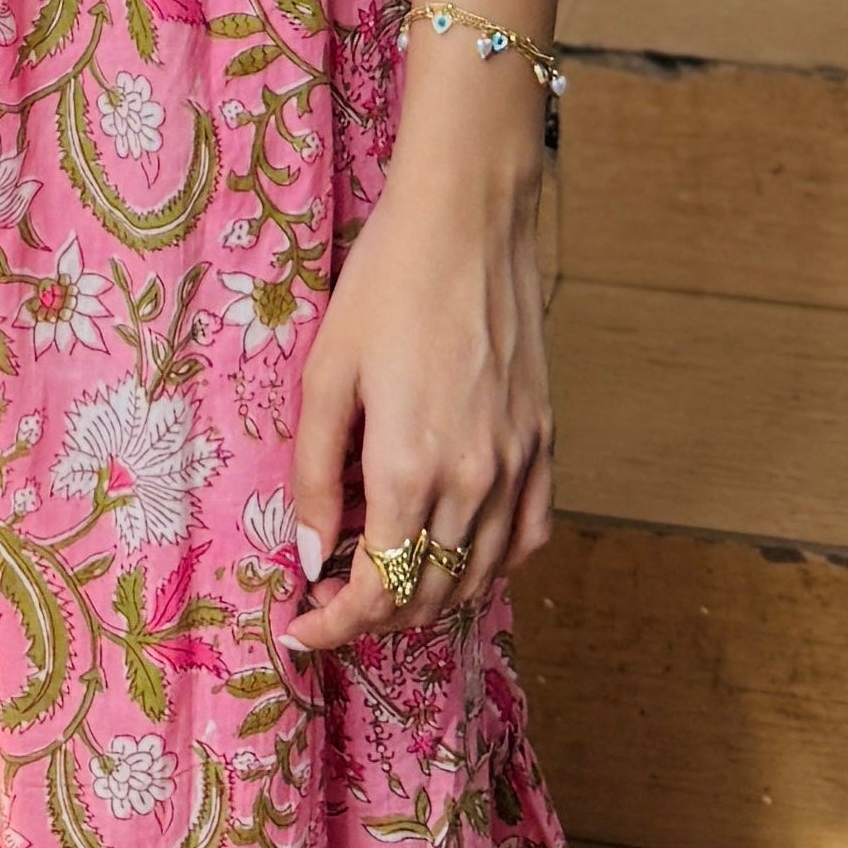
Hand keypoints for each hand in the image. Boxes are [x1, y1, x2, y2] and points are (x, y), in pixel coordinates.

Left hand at [280, 74, 551, 655]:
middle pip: (428, 595)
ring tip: (385, 585)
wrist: (468, 219)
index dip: (334, 626)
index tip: (300, 628)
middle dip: (375, 616)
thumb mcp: (326, 374)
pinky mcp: (546, 440)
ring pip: (480, 576)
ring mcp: (519, 463)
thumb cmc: (385, 284)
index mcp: (410, 470)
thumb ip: (317, 475)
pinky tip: (459, 553)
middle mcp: (473, 482)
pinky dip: (493, 564)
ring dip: (430, 598)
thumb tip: (313, 557)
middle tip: (331, 603)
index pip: (377, 592)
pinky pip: (529, 534)